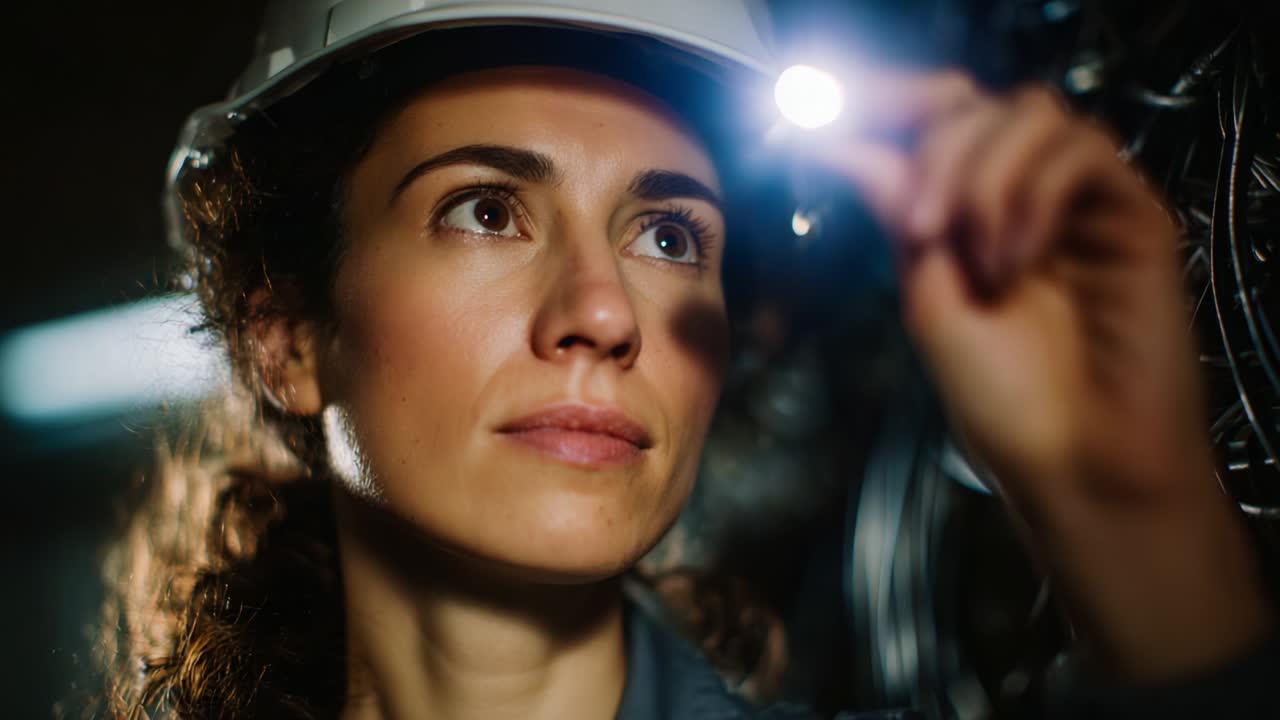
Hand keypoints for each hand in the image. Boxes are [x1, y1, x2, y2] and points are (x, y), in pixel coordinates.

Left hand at [807, 70, 1273, 679]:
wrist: (1077, 470)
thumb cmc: (1006, 406)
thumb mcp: (928, 300)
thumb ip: (899, 214)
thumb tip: (844, 144)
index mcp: (969, 218)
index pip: (940, 124)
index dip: (891, 102)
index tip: (835, 108)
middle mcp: (1023, 201)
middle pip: (981, 106)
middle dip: (936, 145)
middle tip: (918, 224)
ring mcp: (1079, 206)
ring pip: (1033, 115)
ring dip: (983, 176)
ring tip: (972, 258)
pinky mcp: (1134, 217)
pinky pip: (1083, 153)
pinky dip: (1034, 194)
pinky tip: (1016, 258)